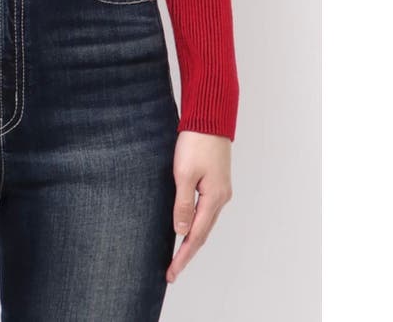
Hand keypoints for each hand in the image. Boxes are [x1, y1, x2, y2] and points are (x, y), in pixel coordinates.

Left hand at [166, 130, 233, 282]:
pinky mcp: (215, 181)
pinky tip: (186, 226)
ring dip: (191, 239)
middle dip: (187, 253)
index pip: (196, 236)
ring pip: (205, 221)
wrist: (210, 118)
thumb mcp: (184, 173)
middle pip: (202, 233)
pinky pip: (205, 209)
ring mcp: (220, 189)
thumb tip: (181, 231)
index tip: (171, 273)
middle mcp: (221, 197)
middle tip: (172, 270)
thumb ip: (183, 203)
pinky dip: (195, 223)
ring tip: (177, 255)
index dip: (183, 256)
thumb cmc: (196, 142)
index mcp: (214, 198)